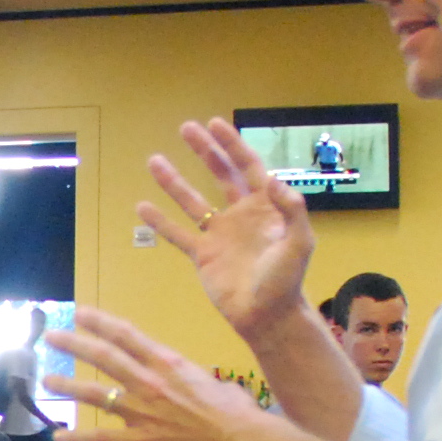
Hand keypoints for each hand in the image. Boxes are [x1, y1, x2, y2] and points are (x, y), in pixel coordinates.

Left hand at [43, 309, 293, 440]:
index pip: (127, 336)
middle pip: (105, 358)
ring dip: (68, 386)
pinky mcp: (140, 440)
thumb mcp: (213, 383)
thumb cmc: (237, 413)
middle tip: (51, 337)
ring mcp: (142, 411)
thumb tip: (200, 384)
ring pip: (96, 394)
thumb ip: (194, 380)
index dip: (100, 323)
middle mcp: (150, 382)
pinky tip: (58, 436)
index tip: (80, 313)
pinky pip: (101, 437)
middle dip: (75, 345)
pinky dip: (77, 436)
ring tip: (48, 380)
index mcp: (168, 363)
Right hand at [142, 117, 316, 341]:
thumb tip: (274, 179)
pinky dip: (160, 222)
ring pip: (192, 201)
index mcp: (265, 207)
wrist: (266, 316)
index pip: (247, 167)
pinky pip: (178, 234)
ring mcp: (219, 234)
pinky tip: (142, 207)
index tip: (215, 124)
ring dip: (174, 181)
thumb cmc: (286, 280)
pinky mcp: (202, 255)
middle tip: (186, 128)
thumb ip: (292, 209)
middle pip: (220, 174)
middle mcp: (240, 215)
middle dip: (204, 151)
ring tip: (153, 160)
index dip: (232, 145)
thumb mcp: (299, 242)